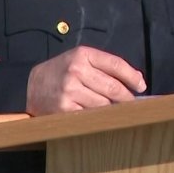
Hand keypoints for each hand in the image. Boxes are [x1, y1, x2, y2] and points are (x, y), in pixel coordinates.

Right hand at [26, 46, 145, 115]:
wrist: (31, 86)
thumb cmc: (62, 72)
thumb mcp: (80, 60)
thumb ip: (105, 67)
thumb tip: (138, 82)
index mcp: (83, 54)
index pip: (116, 65)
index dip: (133, 77)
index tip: (142, 87)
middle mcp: (76, 70)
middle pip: (114, 88)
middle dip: (126, 98)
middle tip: (131, 104)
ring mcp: (69, 91)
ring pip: (104, 105)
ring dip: (112, 110)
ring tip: (113, 111)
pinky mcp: (64, 109)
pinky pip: (91, 116)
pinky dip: (99, 118)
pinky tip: (99, 117)